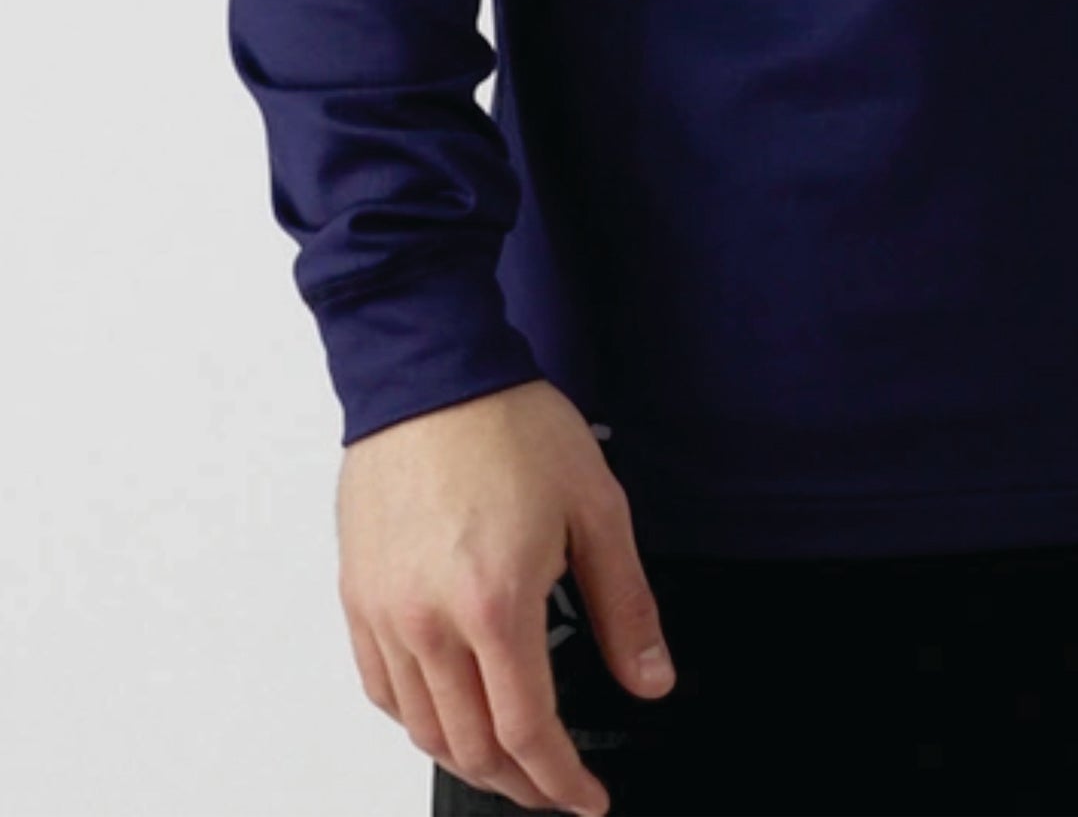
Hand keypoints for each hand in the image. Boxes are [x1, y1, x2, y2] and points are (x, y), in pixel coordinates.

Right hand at [336, 378, 675, 816]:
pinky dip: (417, 720)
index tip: (588, 799)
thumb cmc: (510, 426)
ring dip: (469, 759)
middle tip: (555, 788)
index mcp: (494, 604)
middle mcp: (429, 623)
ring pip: (422, 728)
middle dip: (519, 784)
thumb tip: (649, 678)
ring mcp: (384, 613)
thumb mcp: (596, 508)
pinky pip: (382, 689)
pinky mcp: (358, 596)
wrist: (431, 374)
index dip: (561, 782)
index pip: (528, 733)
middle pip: (471, 747)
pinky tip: (448, 714)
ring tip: (510, 761)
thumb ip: (624, 605)